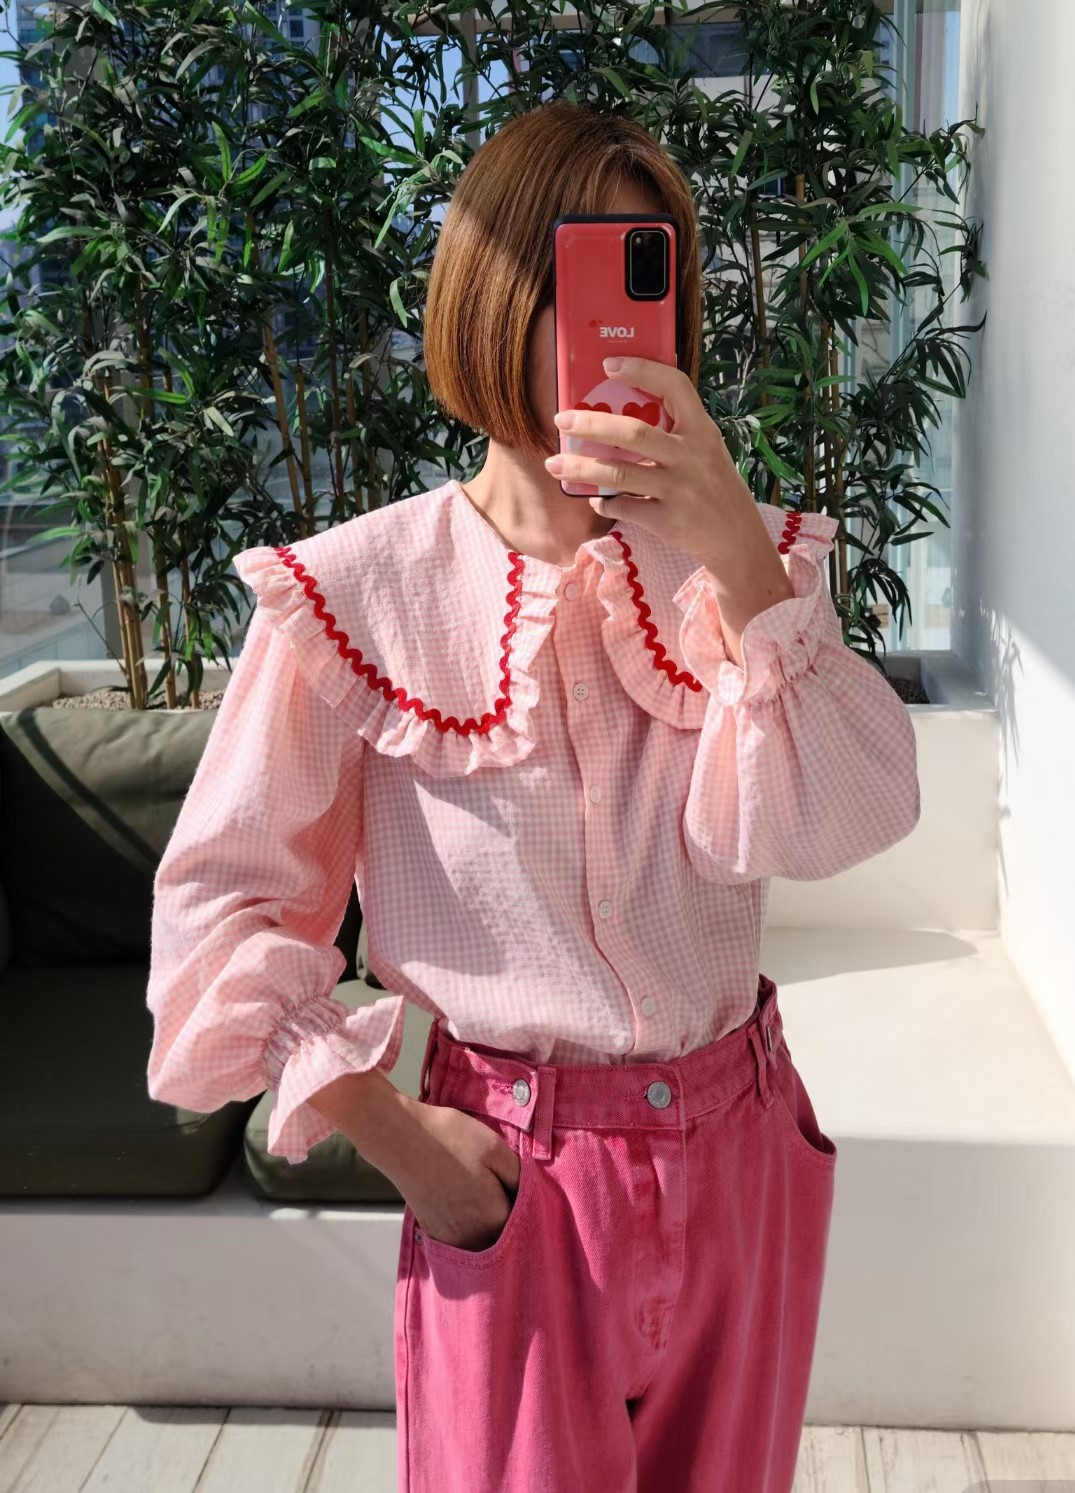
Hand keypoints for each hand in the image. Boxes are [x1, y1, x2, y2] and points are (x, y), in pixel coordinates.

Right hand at [402, 1102, 521, 1251]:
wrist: (400, 1138)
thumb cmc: (449, 1138)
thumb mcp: (496, 1148)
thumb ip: (520, 1177)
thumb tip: (532, 1193)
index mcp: (494, 1218)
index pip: (526, 1222)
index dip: (528, 1203)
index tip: (523, 1186)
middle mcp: (473, 1237)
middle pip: (504, 1236)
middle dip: (510, 1217)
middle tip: (504, 1188)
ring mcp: (451, 1237)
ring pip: (483, 1239)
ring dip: (488, 1223)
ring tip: (483, 1192)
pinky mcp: (433, 1231)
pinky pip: (462, 1237)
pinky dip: (468, 1225)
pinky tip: (463, 1199)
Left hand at [545, 354, 768, 577]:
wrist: (736, 537)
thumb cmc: (713, 484)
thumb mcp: (706, 448)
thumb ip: (676, 428)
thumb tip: (623, 404)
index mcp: (701, 430)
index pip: (675, 387)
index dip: (642, 370)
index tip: (608, 363)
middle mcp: (691, 456)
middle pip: (634, 432)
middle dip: (592, 424)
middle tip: (562, 420)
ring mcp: (679, 490)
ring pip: (620, 474)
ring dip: (581, 468)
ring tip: (554, 464)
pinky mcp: (668, 521)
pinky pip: (624, 507)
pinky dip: (603, 502)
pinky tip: (594, 498)